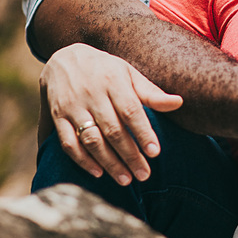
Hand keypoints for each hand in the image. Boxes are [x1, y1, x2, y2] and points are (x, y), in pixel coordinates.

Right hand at [43, 43, 182, 184]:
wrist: (64, 58)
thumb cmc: (104, 69)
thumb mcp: (128, 73)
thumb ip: (151, 92)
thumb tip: (179, 102)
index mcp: (113, 81)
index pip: (130, 110)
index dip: (143, 132)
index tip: (155, 152)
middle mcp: (92, 94)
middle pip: (113, 130)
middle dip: (130, 155)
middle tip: (144, 174)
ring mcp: (73, 106)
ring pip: (91, 140)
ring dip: (109, 162)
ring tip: (126, 179)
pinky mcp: (58, 117)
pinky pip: (69, 143)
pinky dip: (82, 160)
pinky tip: (98, 172)